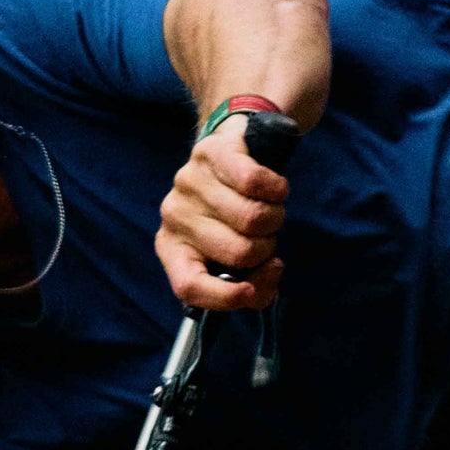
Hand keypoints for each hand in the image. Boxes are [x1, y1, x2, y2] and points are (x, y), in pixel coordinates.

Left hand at [153, 113, 287, 311]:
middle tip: (264, 233)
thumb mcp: (236, 255)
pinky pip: (256, 183)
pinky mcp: (211, 153)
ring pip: (252, 218)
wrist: (231, 153)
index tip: (253, 291)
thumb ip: (252, 283)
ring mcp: (189, 182)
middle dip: (266, 247)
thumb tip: (271, 276)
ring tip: (269, 208)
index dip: (227, 297)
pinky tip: (275, 189)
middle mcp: (174, 217)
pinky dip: (277, 190)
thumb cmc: (235, 214)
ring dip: (275, 217)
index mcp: (173, 250)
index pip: (190, 287)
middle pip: (238, 252)